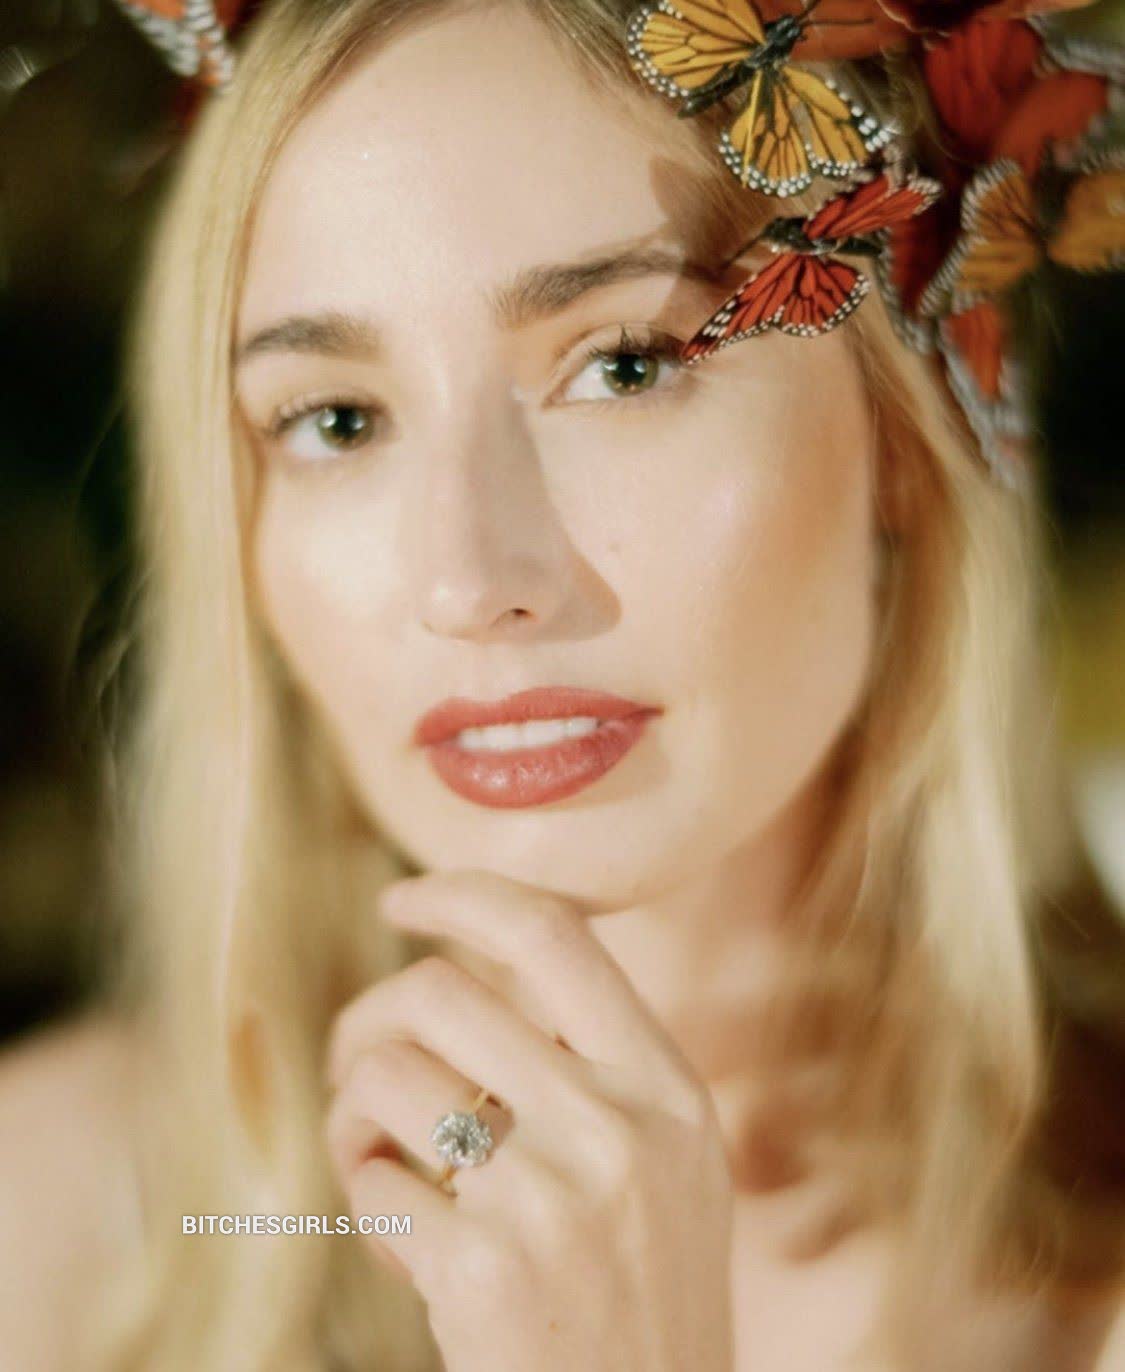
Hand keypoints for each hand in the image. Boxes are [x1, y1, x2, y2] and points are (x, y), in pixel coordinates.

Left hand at [323, 868, 735, 1371]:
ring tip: (375, 1159)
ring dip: (352, 1113)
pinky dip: (366, 1198)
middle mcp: (615, 1127)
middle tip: (355, 1060)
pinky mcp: (482, 1271)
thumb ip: (602, 1066)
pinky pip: (371, 1182)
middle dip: (369, 1016)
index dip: (463, 895)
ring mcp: (550, 1198)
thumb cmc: (645, 1293)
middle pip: (438, 992)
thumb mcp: (669, 1160)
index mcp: (665, 1087)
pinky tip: (402, 1239)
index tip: (402, 901)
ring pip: (384, 1076)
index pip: (553, 935)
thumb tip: (473, 973)